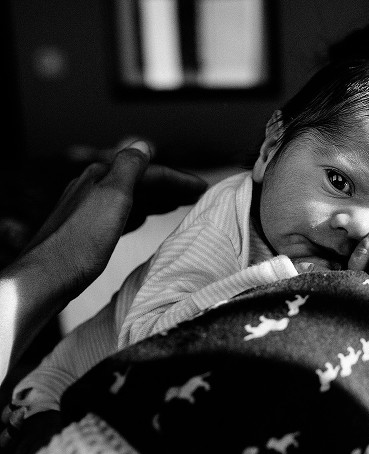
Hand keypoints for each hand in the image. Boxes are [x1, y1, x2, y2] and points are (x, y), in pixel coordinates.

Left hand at [22, 141, 207, 293]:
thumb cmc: (81, 240)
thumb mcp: (112, 195)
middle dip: (170, 187)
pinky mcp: (86, 232)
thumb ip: (130, 167)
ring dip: (157, 199)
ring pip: (131, 199)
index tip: (202, 187)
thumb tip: (144, 144)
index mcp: (101, 177)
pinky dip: (139, 214)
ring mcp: (88, 210)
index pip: (148, 171)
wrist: (48, 276)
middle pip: (140, 183)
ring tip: (178, 205)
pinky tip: (144, 221)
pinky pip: (121, 215)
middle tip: (196, 195)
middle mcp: (93, 189)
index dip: (178, 178)